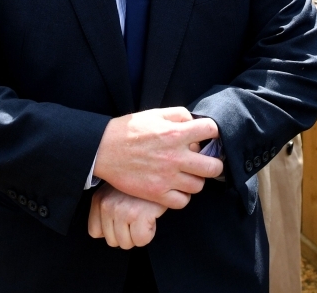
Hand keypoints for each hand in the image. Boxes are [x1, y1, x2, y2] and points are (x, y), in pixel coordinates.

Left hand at [88, 184, 166, 248]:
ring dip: (138, 234)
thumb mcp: (115, 192)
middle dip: (126, 234)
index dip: (111, 231)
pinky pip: (141, 240)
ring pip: (126, 243)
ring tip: (142, 216)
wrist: (159, 172)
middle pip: (112, 241)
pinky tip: (150, 218)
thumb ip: (107, 210)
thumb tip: (103, 234)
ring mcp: (122, 211)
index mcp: (99, 199)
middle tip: (135, 217)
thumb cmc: (139, 186)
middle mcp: (107, 205)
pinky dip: (149, 234)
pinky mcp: (139, 215)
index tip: (121, 222)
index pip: (94, 232)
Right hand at [93, 108, 223, 209]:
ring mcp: (167, 177)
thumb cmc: (128, 130)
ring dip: (196, 180)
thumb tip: (194, 122)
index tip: (207, 136)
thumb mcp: (154, 114)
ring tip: (187, 175)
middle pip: (213, 166)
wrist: (103, 149)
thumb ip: (178, 115)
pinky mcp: (156, 193)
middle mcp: (175, 156)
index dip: (212, 132)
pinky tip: (175, 188)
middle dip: (213, 163)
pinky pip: (182, 201)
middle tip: (205, 162)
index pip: (211, 131)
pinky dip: (182, 196)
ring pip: (199, 185)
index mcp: (175, 133)